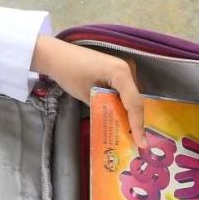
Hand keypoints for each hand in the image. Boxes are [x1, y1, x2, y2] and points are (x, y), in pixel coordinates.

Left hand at [31, 34, 147, 148]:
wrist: (56, 54)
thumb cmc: (69, 73)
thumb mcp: (87, 95)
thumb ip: (105, 110)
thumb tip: (117, 127)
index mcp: (121, 73)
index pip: (134, 104)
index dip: (138, 125)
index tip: (142, 144)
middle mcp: (127, 70)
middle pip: (136, 100)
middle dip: (136, 121)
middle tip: (137, 143)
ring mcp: (123, 69)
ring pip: (132, 97)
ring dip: (130, 114)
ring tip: (131, 134)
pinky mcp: (117, 71)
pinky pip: (125, 92)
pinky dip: (123, 104)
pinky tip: (121, 118)